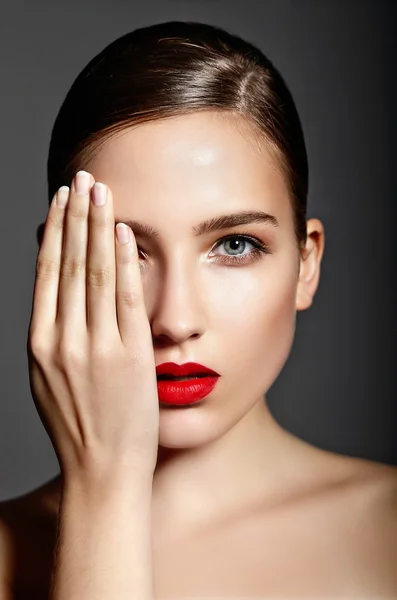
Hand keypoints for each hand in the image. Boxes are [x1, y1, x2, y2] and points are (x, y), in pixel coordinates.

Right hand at [26, 171, 158, 484]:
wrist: (101, 473)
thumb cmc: (81, 427)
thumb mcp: (51, 379)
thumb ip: (55, 336)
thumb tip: (62, 294)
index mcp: (39, 343)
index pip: (47, 272)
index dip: (54, 231)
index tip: (60, 200)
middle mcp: (62, 339)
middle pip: (69, 263)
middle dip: (76, 216)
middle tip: (82, 178)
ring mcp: (94, 347)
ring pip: (95, 273)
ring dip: (98, 227)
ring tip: (101, 192)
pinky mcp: (128, 356)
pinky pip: (126, 298)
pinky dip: (125, 262)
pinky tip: (124, 233)